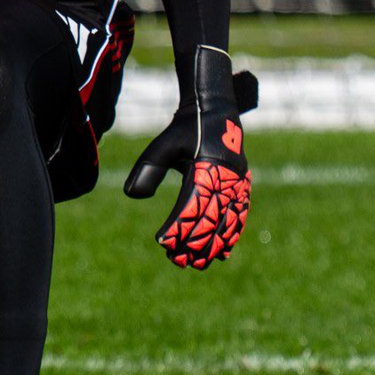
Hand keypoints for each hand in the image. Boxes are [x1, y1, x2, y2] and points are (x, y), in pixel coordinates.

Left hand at [124, 45, 256, 269]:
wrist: (215, 111)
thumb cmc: (186, 128)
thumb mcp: (164, 143)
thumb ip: (149, 167)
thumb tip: (132, 195)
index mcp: (207, 167)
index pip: (190, 204)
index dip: (177, 225)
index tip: (162, 241)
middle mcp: (226, 178)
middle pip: (210, 219)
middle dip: (193, 242)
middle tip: (176, 260)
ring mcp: (237, 184)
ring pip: (227, 223)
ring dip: (212, 245)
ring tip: (196, 263)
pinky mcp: (242, 188)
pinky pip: (238, 218)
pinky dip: (230, 237)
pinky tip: (222, 255)